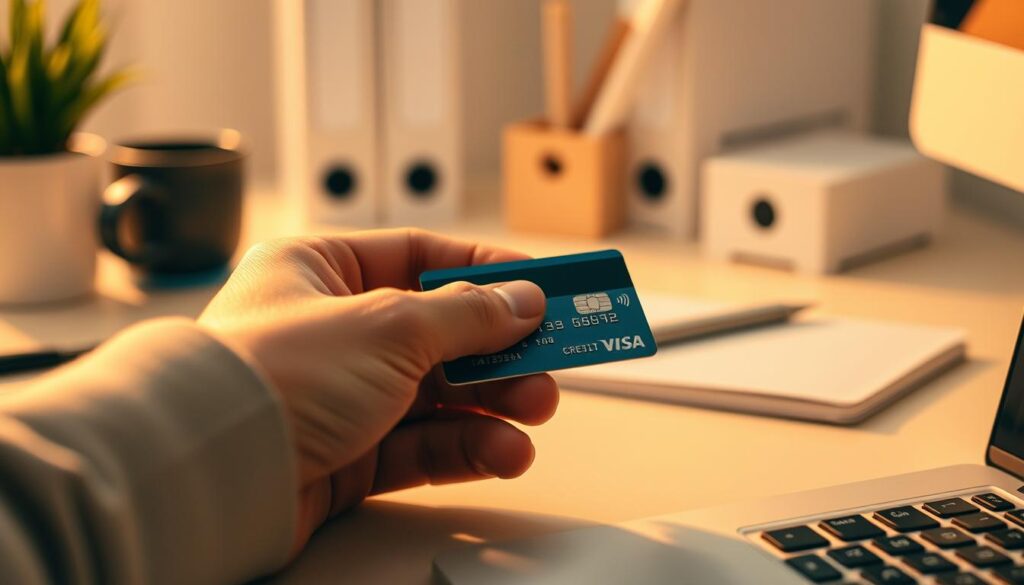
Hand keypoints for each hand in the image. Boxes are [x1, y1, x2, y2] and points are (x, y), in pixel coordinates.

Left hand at [198, 229, 558, 552]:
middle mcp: (330, 330)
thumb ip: (466, 314)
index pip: (419, 257)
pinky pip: (422, 445)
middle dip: (500, 349)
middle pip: (439, 332)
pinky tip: (503, 451)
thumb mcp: (389, 325)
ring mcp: (340, 395)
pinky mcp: (349, 454)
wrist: (215, 474)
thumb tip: (522, 301)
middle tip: (551, 360)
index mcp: (320, 271)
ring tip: (535, 411)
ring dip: (493, 403)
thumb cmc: (275, 376)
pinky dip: (466, 447)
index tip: (541, 285)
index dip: (486, 270)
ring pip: (437, 394)